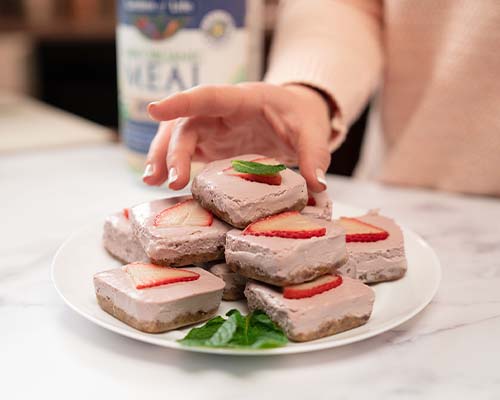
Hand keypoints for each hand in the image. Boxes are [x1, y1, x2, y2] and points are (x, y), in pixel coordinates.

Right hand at [142, 82, 331, 191]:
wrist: (296, 114)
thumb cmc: (301, 116)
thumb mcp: (312, 131)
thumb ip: (314, 155)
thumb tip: (317, 186)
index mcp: (244, 99)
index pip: (208, 96)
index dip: (181, 102)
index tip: (153, 109)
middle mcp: (221, 111)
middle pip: (186, 123)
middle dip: (171, 149)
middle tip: (165, 179)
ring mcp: (214, 126)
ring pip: (179, 136)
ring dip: (163, 156)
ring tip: (150, 181)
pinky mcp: (212, 143)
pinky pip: (186, 150)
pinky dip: (173, 164)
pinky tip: (164, 182)